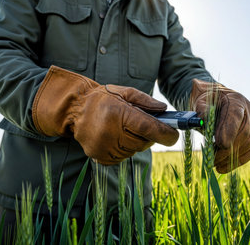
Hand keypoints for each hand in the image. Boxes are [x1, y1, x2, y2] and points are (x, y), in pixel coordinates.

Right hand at [33, 66, 178, 164]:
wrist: (74, 109)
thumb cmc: (103, 98)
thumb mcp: (125, 92)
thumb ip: (146, 101)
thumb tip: (165, 110)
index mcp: (118, 114)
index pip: (149, 129)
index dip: (166, 133)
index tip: (174, 135)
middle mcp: (110, 133)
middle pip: (144, 142)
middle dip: (149, 135)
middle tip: (142, 124)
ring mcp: (104, 147)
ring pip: (134, 150)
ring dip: (135, 142)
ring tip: (124, 128)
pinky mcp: (100, 157)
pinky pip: (123, 157)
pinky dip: (125, 149)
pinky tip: (116, 137)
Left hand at [190, 79, 249, 172]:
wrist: (219, 102)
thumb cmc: (209, 103)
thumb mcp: (201, 102)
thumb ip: (201, 109)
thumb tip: (202, 120)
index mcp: (235, 100)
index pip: (235, 114)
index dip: (229, 129)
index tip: (220, 144)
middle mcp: (249, 112)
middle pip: (243, 132)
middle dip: (228, 149)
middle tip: (212, 159)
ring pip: (249, 144)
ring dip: (232, 157)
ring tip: (215, 163)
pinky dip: (238, 161)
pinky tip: (223, 167)